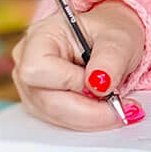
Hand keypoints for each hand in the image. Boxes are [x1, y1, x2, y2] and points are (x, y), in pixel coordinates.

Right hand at [12, 0, 144, 129]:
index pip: (38, 69)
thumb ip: (110, 60)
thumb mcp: (119, 39)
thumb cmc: (111, 30)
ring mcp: (32, 85)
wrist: (111, 39)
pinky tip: (106, 110)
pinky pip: (61, 120)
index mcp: (40, 36)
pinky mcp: (42, 103)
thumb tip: (99, 85)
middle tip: (123, 109)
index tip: (104, 85)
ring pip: (54, 116)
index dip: (71, 82)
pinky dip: (87, 120)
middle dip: (88, 111)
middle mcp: (27, 62)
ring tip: (118, 107)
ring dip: (90, 118)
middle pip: (46, 100)